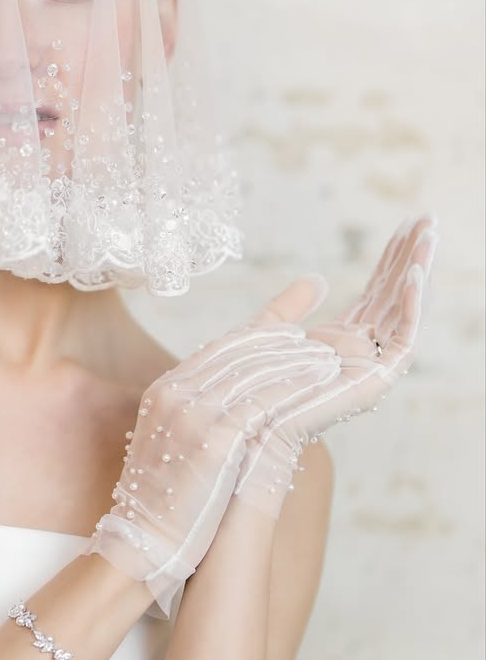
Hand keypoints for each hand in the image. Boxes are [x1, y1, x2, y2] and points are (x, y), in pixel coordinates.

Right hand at [83, 322, 339, 615]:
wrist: (139, 544)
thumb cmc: (165, 504)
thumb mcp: (176, 446)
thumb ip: (203, 416)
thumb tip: (244, 407)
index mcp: (165, 389)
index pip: (224, 344)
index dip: (268, 320)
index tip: (302, 296)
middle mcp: (175, 392)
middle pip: (242, 350)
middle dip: (288, 338)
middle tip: (326, 332)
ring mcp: (191, 412)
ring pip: (256, 371)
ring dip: (299, 360)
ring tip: (334, 355)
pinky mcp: (212, 438)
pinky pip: (264, 402)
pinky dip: (295, 388)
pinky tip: (322, 383)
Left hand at [234, 215, 437, 515]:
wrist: (231, 441)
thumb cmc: (236, 393)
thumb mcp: (262, 335)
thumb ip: (290, 308)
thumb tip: (317, 277)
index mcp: (336, 346)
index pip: (373, 296)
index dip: (388, 262)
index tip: (403, 226)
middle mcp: (358, 357)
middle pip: (393, 299)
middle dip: (409, 259)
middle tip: (428, 218)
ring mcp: (367, 371)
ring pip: (402, 313)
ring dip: (416, 272)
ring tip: (429, 233)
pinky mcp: (372, 384)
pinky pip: (401, 340)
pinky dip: (410, 307)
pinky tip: (412, 274)